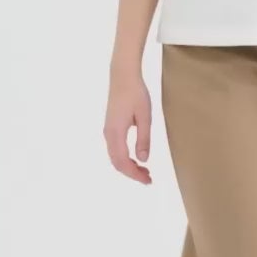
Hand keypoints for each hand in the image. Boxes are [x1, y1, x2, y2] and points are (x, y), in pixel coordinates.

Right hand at [104, 67, 152, 184]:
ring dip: (128, 167)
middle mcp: (108, 134)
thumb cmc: (136, 93)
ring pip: (115, 157)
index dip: (135, 175)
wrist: (122, 76)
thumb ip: (143, 139)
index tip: (148, 180)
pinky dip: (124, 158)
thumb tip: (143, 160)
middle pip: (117, 163)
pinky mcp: (110, 127)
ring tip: (145, 171)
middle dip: (132, 173)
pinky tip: (136, 158)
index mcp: (116, 132)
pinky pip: (115, 149)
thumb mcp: (145, 116)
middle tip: (149, 178)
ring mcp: (108, 130)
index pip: (123, 162)